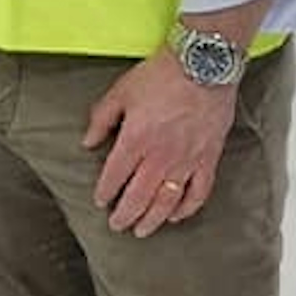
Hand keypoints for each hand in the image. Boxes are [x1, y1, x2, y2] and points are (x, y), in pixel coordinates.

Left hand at [84, 57, 235, 236]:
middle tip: (117, 225)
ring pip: (166, 201)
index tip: (101, 201)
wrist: (203, 65)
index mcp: (135, 139)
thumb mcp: (122, 91)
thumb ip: (102, 118)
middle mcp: (160, 155)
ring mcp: (187, 160)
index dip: (105, 192)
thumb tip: (87, 142)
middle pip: (139, 196)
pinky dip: (187, 208)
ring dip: (152, 219)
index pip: (115, 176)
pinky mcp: (208, 158)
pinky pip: (198, 192)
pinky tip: (176, 215)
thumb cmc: (162, 75)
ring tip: (141, 230)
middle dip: (125, 214)